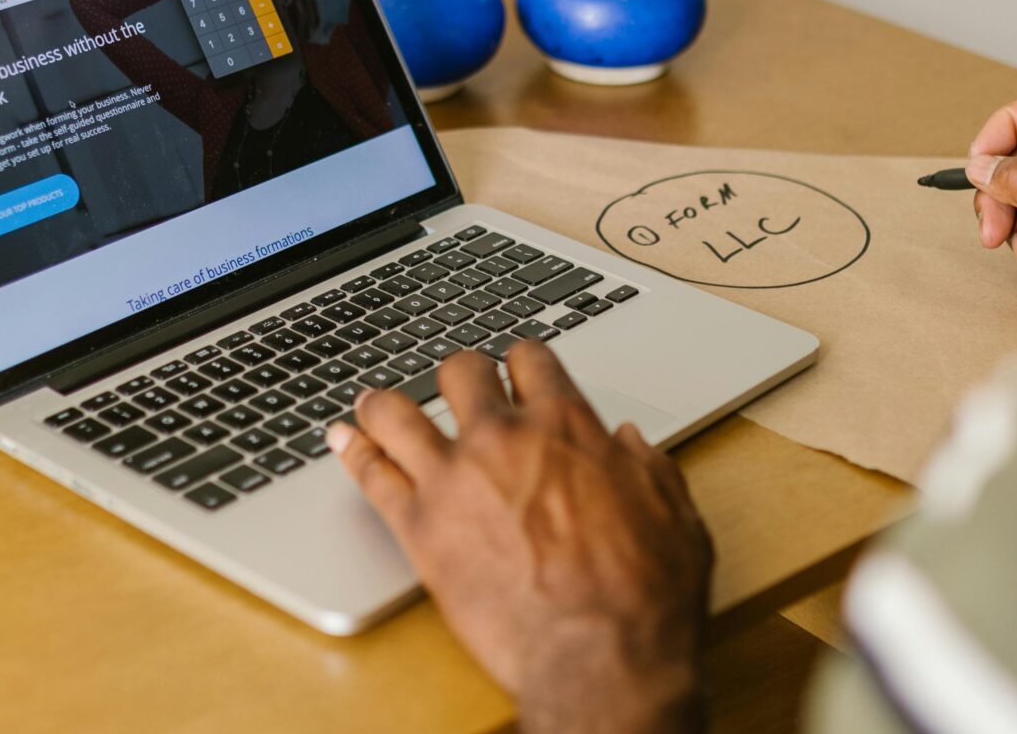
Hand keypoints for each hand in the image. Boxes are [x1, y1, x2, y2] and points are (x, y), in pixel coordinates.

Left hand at [327, 344, 711, 733]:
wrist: (599, 657)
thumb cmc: (643, 595)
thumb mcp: (673, 516)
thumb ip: (648, 468)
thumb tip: (629, 443)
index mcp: (567, 427)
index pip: (531, 360)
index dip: (522, 361)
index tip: (516, 371)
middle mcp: (504, 438)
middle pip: (460, 372)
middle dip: (459, 374)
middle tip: (455, 386)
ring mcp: (454, 479)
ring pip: (398, 412)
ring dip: (384, 403)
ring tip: (374, 403)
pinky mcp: (419, 528)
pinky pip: (371, 475)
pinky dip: (353, 451)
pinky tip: (343, 442)